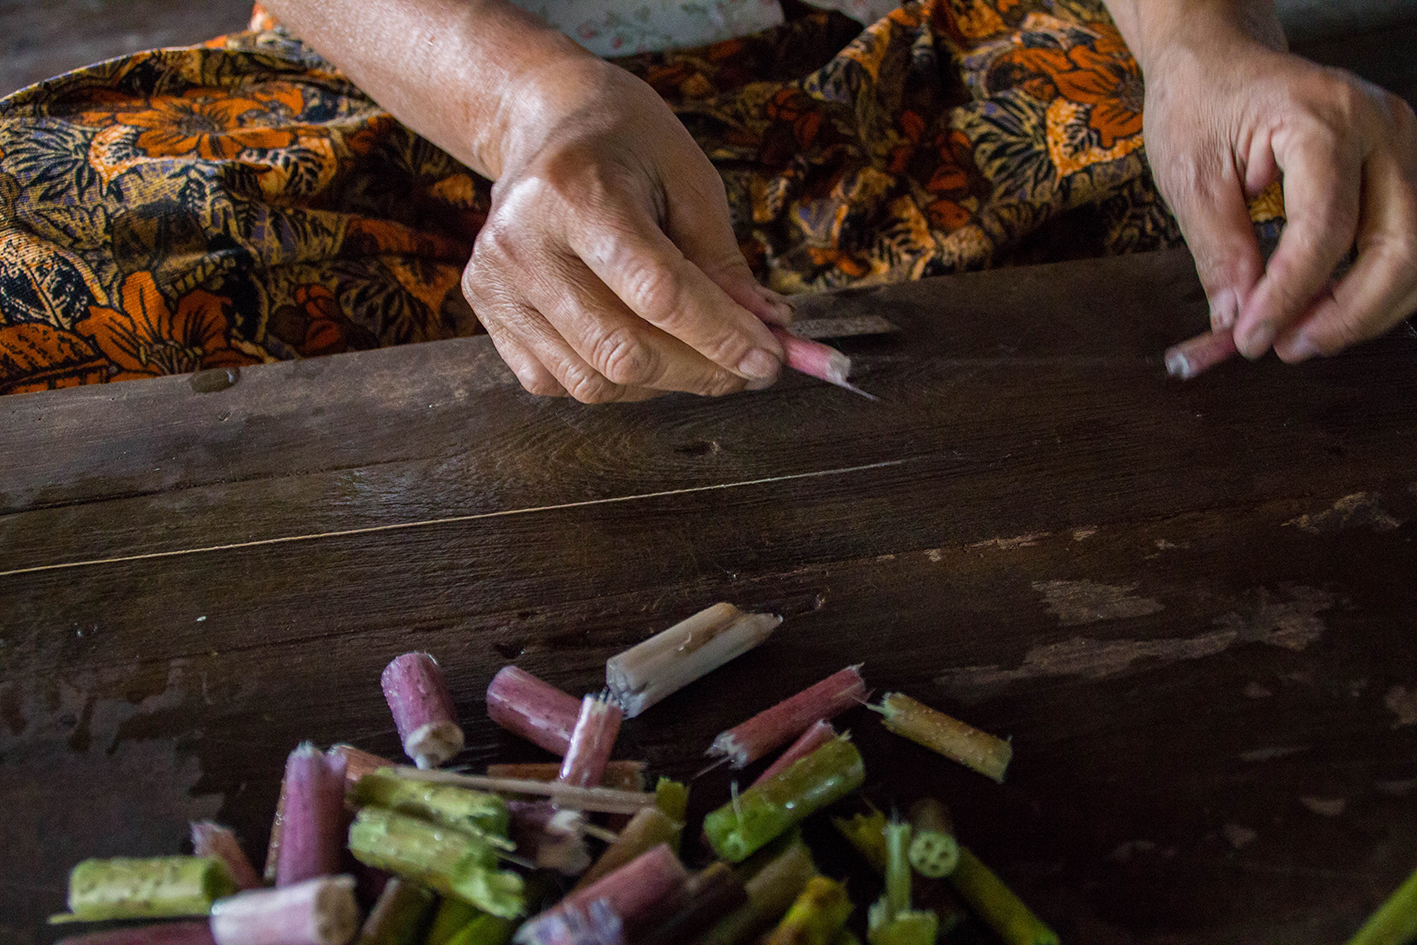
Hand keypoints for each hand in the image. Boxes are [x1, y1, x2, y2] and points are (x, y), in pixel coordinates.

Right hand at [463, 58, 787, 401]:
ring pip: (593, 381)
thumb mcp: (688, 178)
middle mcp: (521, 243)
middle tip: (748, 368)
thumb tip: (765, 329)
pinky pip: (560, 382)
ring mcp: (496, 284)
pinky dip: (614, 381)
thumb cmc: (625, 145)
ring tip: (698, 352)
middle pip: (623, 350)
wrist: (546, 125)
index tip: (768, 359)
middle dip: (701, 371)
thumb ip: (723, 261)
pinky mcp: (488, 314)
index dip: (721, 336)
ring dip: (663, 382)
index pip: (658, 292)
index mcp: (573, 191)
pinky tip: (640, 344)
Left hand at [1138, 10, 1416, 365]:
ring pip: (1415, 251)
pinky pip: (1403, 241)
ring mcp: (1400, 146)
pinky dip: (1369, 287)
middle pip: (1399, 246)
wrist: (1219, 61)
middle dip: (1347, 314)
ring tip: (1298, 334)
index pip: (1325, 229)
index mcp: (1324, 120)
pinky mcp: (1397, 168)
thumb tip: (1237, 320)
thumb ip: (1218, 251)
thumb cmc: (1201, 105)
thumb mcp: (1190, 177)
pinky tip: (1322, 310)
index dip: (1289, 296)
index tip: (1249, 339)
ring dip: (1364, 310)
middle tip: (1284, 348)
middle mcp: (1381, 128)